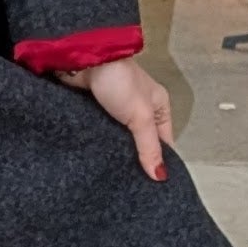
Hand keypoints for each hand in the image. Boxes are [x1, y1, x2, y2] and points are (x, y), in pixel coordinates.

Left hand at [55, 54, 172, 179]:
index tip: (154, 187)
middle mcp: (138, 108)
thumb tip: (161, 177)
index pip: (164, 142)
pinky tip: (94, 161)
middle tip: (129, 188)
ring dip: (114, 152)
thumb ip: (149, 147)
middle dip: (135, 161)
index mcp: (158, 107)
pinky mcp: (93, 110)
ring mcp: (114, 110)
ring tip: (110, 179)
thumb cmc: (119, 82)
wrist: (83, 58)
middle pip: (140, 142)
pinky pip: (99, 132)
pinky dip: (98, 143)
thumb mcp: (140, 116)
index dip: (161, 162)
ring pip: (118, 139)